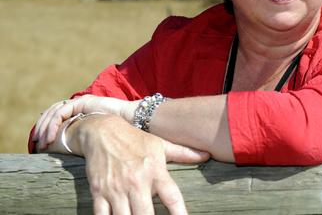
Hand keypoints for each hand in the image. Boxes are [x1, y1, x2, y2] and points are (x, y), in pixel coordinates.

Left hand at [33, 95, 136, 150]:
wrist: (131, 121)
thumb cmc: (118, 133)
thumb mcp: (96, 137)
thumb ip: (85, 139)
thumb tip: (74, 153)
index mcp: (81, 112)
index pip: (58, 117)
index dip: (47, 128)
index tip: (41, 144)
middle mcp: (79, 105)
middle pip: (52, 114)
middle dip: (42, 129)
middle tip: (36, 144)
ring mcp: (80, 102)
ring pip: (53, 113)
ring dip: (45, 128)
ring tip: (43, 143)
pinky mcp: (82, 101)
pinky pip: (60, 113)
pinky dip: (53, 125)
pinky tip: (51, 138)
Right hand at [78, 114, 209, 214]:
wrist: (101, 131)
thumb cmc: (135, 139)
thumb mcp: (160, 144)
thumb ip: (183, 153)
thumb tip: (206, 155)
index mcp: (155, 171)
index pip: (172, 197)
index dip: (180, 213)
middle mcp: (137, 181)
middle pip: (145, 214)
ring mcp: (117, 188)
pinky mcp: (99, 191)